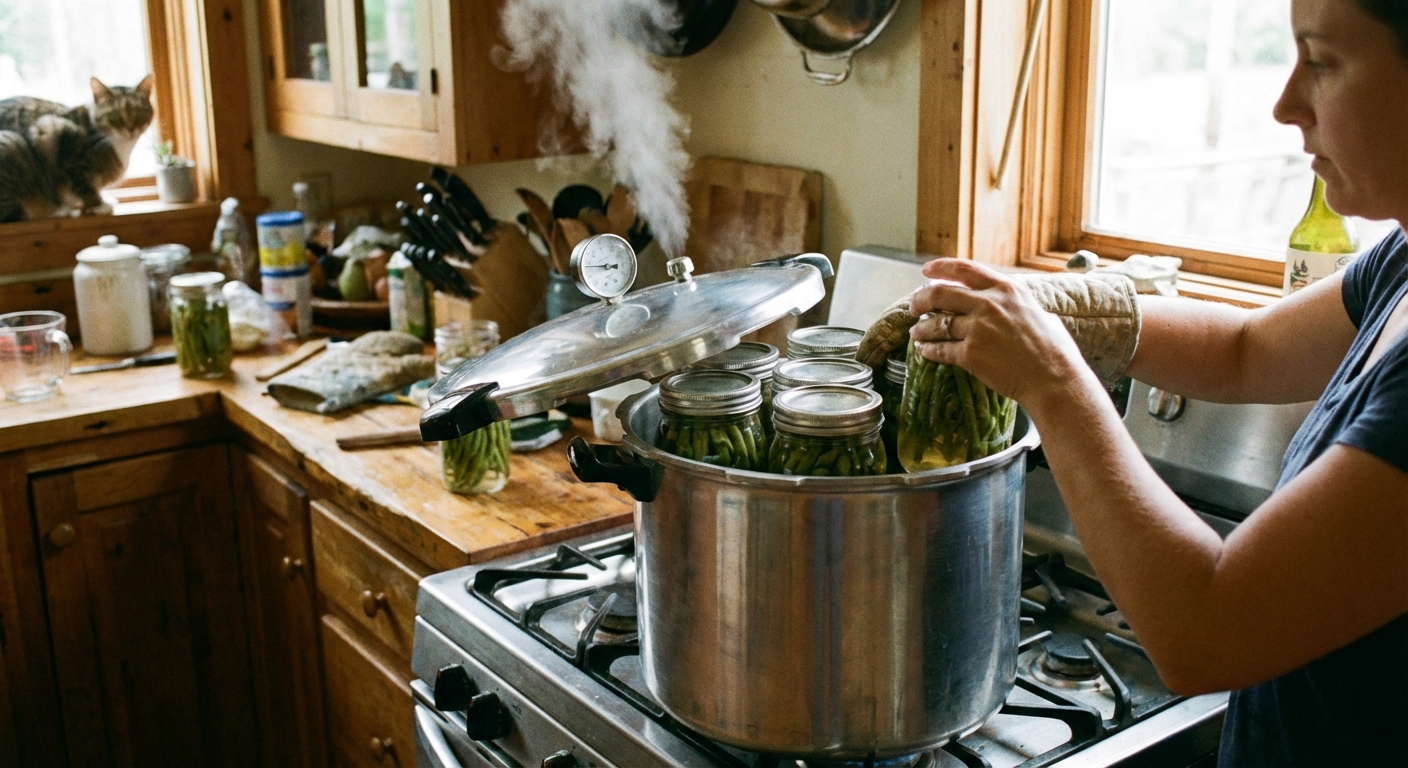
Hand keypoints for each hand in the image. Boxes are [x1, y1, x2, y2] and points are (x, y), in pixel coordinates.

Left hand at [908, 259, 1093, 411]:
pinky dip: (929, 350)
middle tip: (913, 307)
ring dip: (921, 328)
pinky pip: (940, 349)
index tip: (925, 271)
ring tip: (916, 333)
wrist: (1054, 379)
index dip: (940, 268)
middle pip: (940, 293)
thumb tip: (1010, 303)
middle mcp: (989, 304)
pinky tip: (924, 351)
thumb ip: (1017, 305)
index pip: (965, 269)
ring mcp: (977, 329)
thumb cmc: (1054, 350)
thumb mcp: (1038, 312)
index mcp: (1006, 289)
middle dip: (920, 299)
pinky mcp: (970, 354)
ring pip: (936, 324)